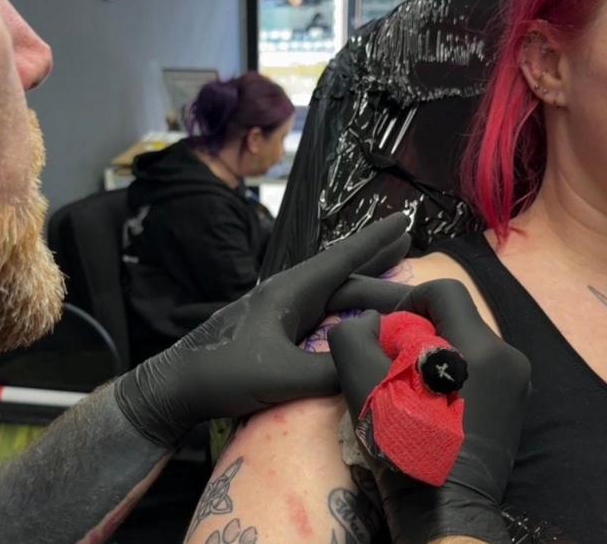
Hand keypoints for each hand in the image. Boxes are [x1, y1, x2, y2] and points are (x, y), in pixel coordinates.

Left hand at [114, 214, 411, 447]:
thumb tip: (374, 364)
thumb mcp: (282, 375)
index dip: (376, 241)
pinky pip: (328, 319)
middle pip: (349, 283)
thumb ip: (330, 370)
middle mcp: (290, 296)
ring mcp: (284, 315)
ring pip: (339, 300)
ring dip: (372, 297)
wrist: (178, 387)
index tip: (405, 218)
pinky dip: (352, 318)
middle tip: (428, 285)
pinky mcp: (280, 334)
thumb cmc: (223, 373)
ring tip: (405, 293)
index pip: (343, 259)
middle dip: (387, 279)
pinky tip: (364, 323)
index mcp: (290, 291)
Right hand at [327, 278, 530, 543]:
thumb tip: (370, 321)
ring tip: (412, 391)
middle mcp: (509, 358)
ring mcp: (517, 384)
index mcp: (480, 348)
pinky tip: (434, 408)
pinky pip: (481, 372)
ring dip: (436, 357)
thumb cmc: (406, 446)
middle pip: (456, 321)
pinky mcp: (516, 408)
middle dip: (420, 335)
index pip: (444, 292)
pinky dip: (454, 378)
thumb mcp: (364, 387)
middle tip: (394, 367)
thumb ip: (354, 337)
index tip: (390, 334)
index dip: (409, 301)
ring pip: (467, 347)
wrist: (445, 509)